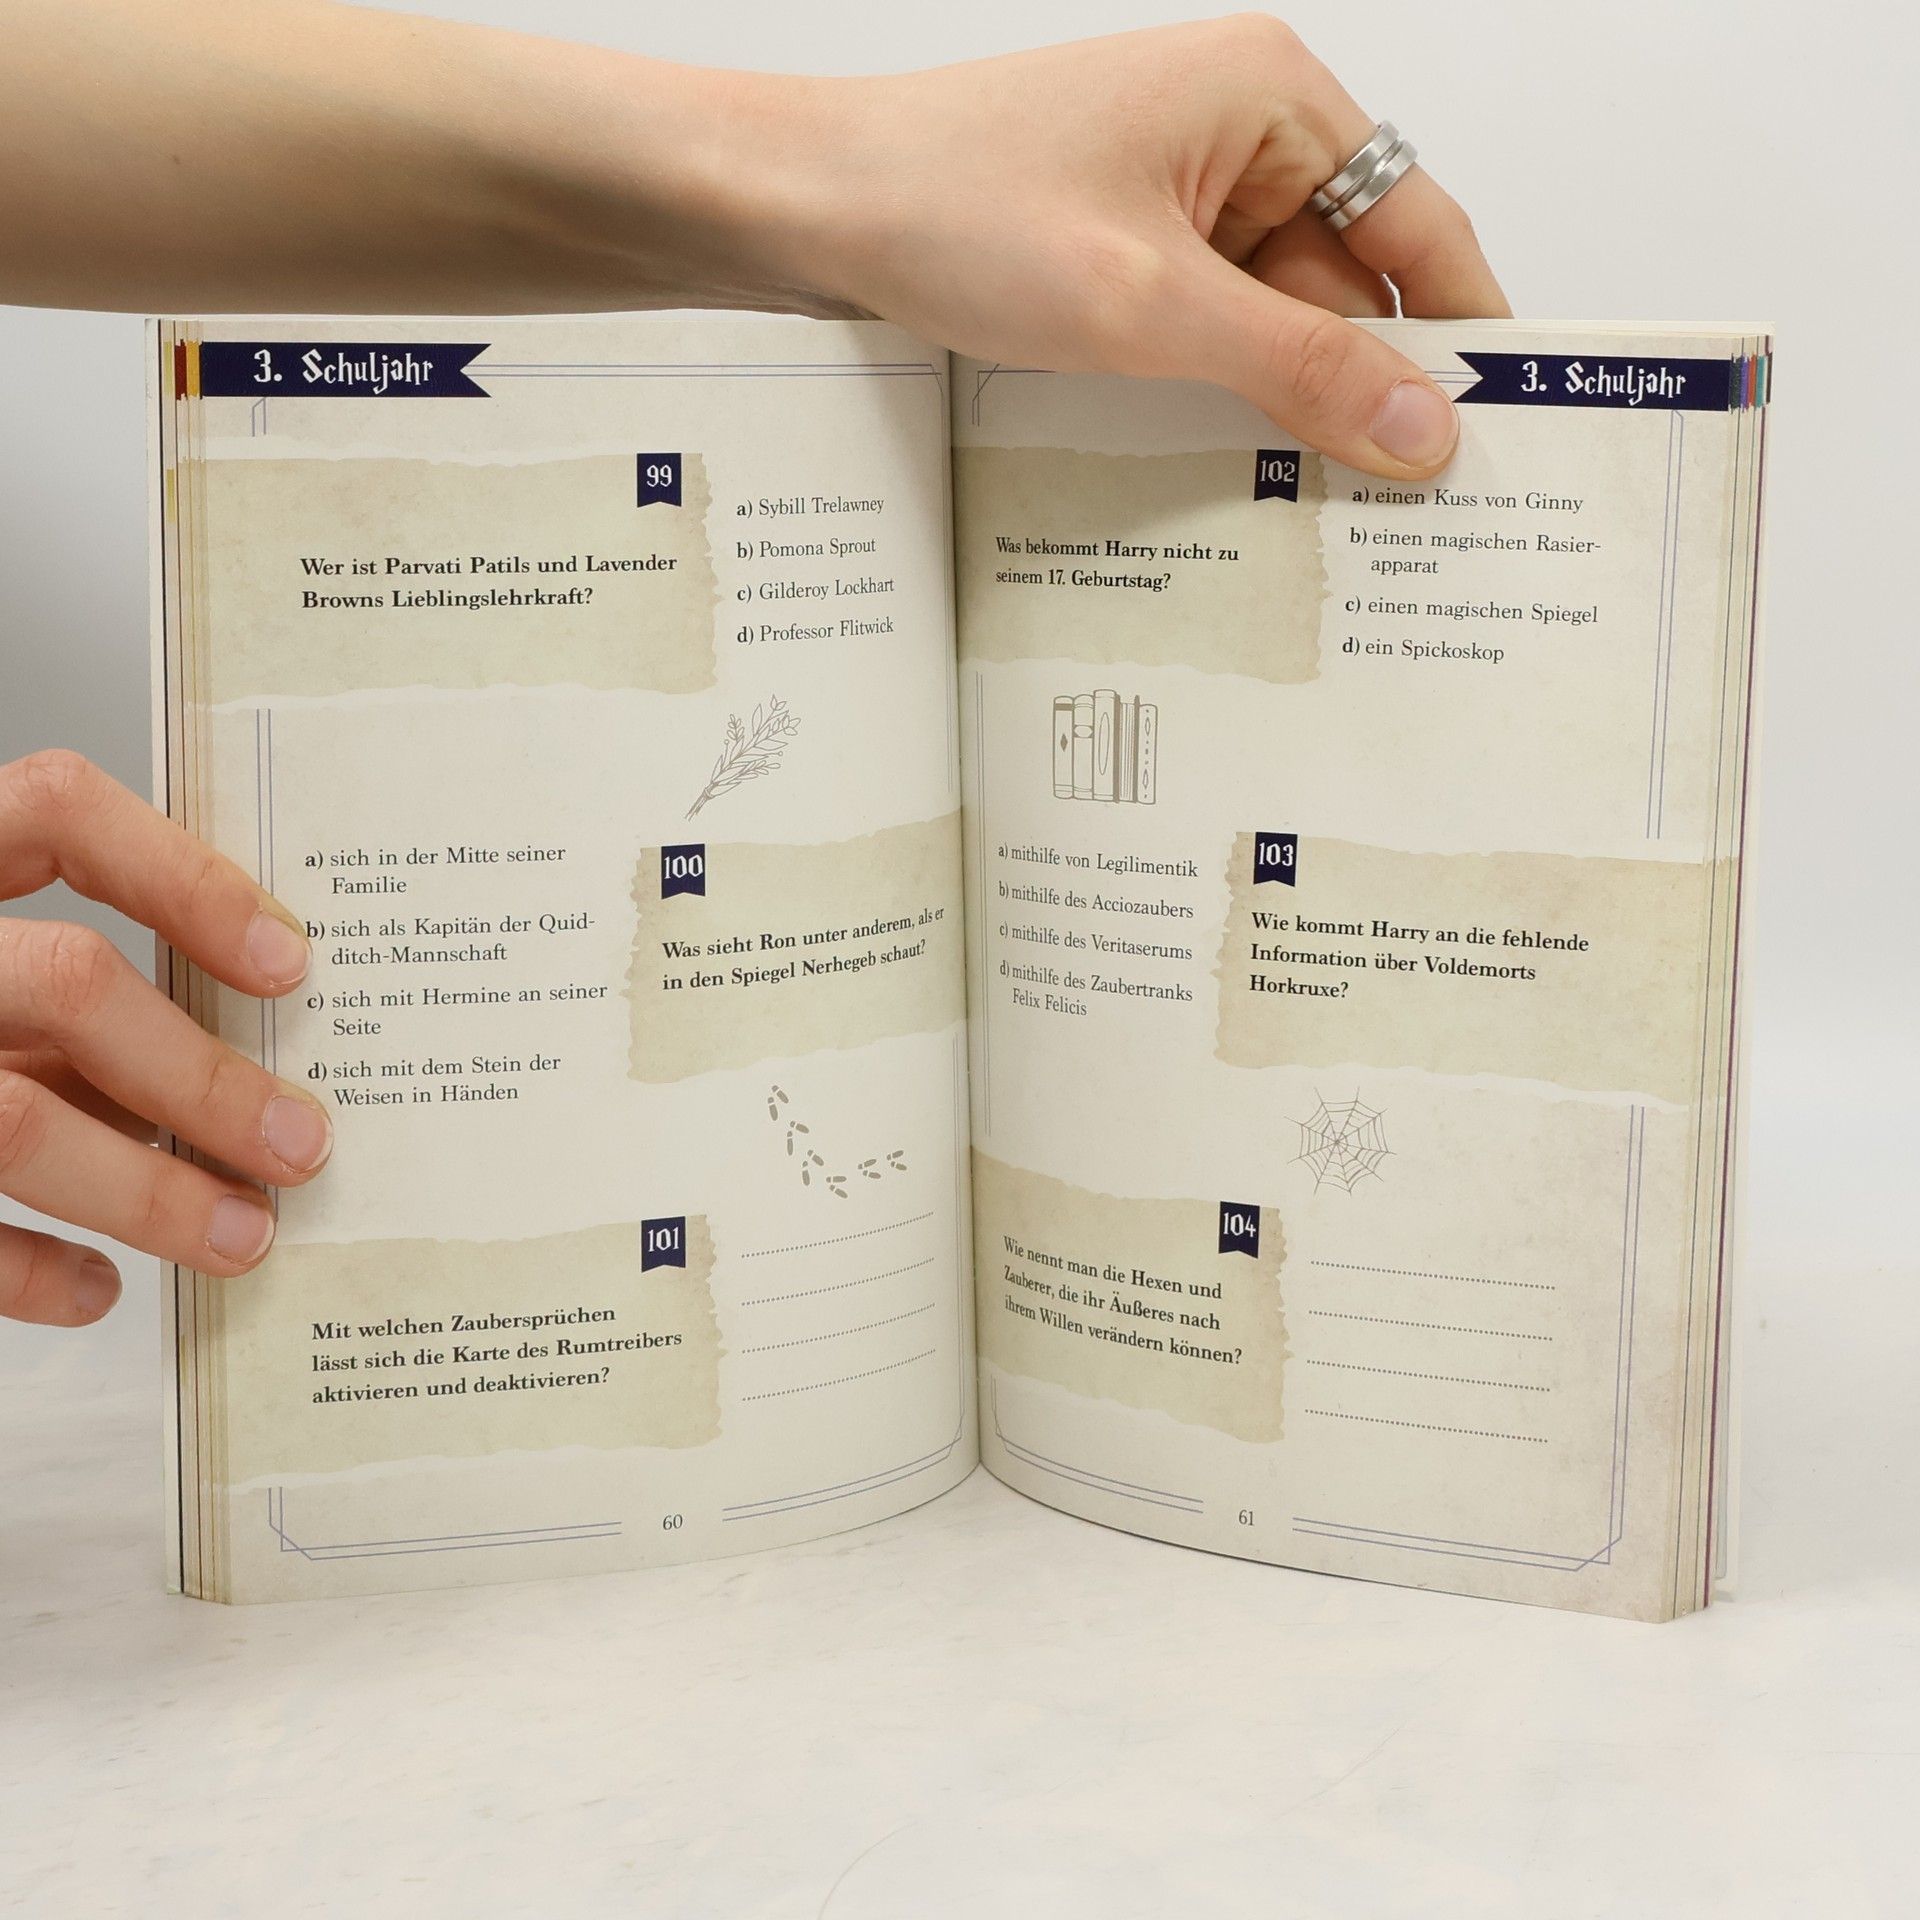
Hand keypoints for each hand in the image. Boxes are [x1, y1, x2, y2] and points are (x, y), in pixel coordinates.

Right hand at [0, 751, 329, 1326]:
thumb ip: (74, 1001)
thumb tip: (249, 1069)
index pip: (61, 810)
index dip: (185, 880)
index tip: (289, 961)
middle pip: (70, 981)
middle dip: (203, 1078)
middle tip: (302, 1144)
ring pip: (17, 1122)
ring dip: (152, 1192)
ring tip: (244, 1236)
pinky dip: (35, 1271)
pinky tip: (99, 1287)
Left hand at [771, 15, 1507, 477]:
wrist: (798, 207)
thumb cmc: (951, 206)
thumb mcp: (1147, 305)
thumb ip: (1297, 368)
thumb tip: (1425, 427)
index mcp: (1270, 99)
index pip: (1418, 227)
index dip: (1463, 335)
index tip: (1500, 435)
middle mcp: (1234, 138)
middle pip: (1345, 287)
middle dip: (1360, 394)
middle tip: (1396, 517)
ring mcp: (1172, 198)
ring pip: (1270, 322)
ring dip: (1278, 407)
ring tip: (1308, 510)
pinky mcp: (1120, 252)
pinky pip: (1202, 332)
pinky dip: (1213, 396)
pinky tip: (1217, 468)